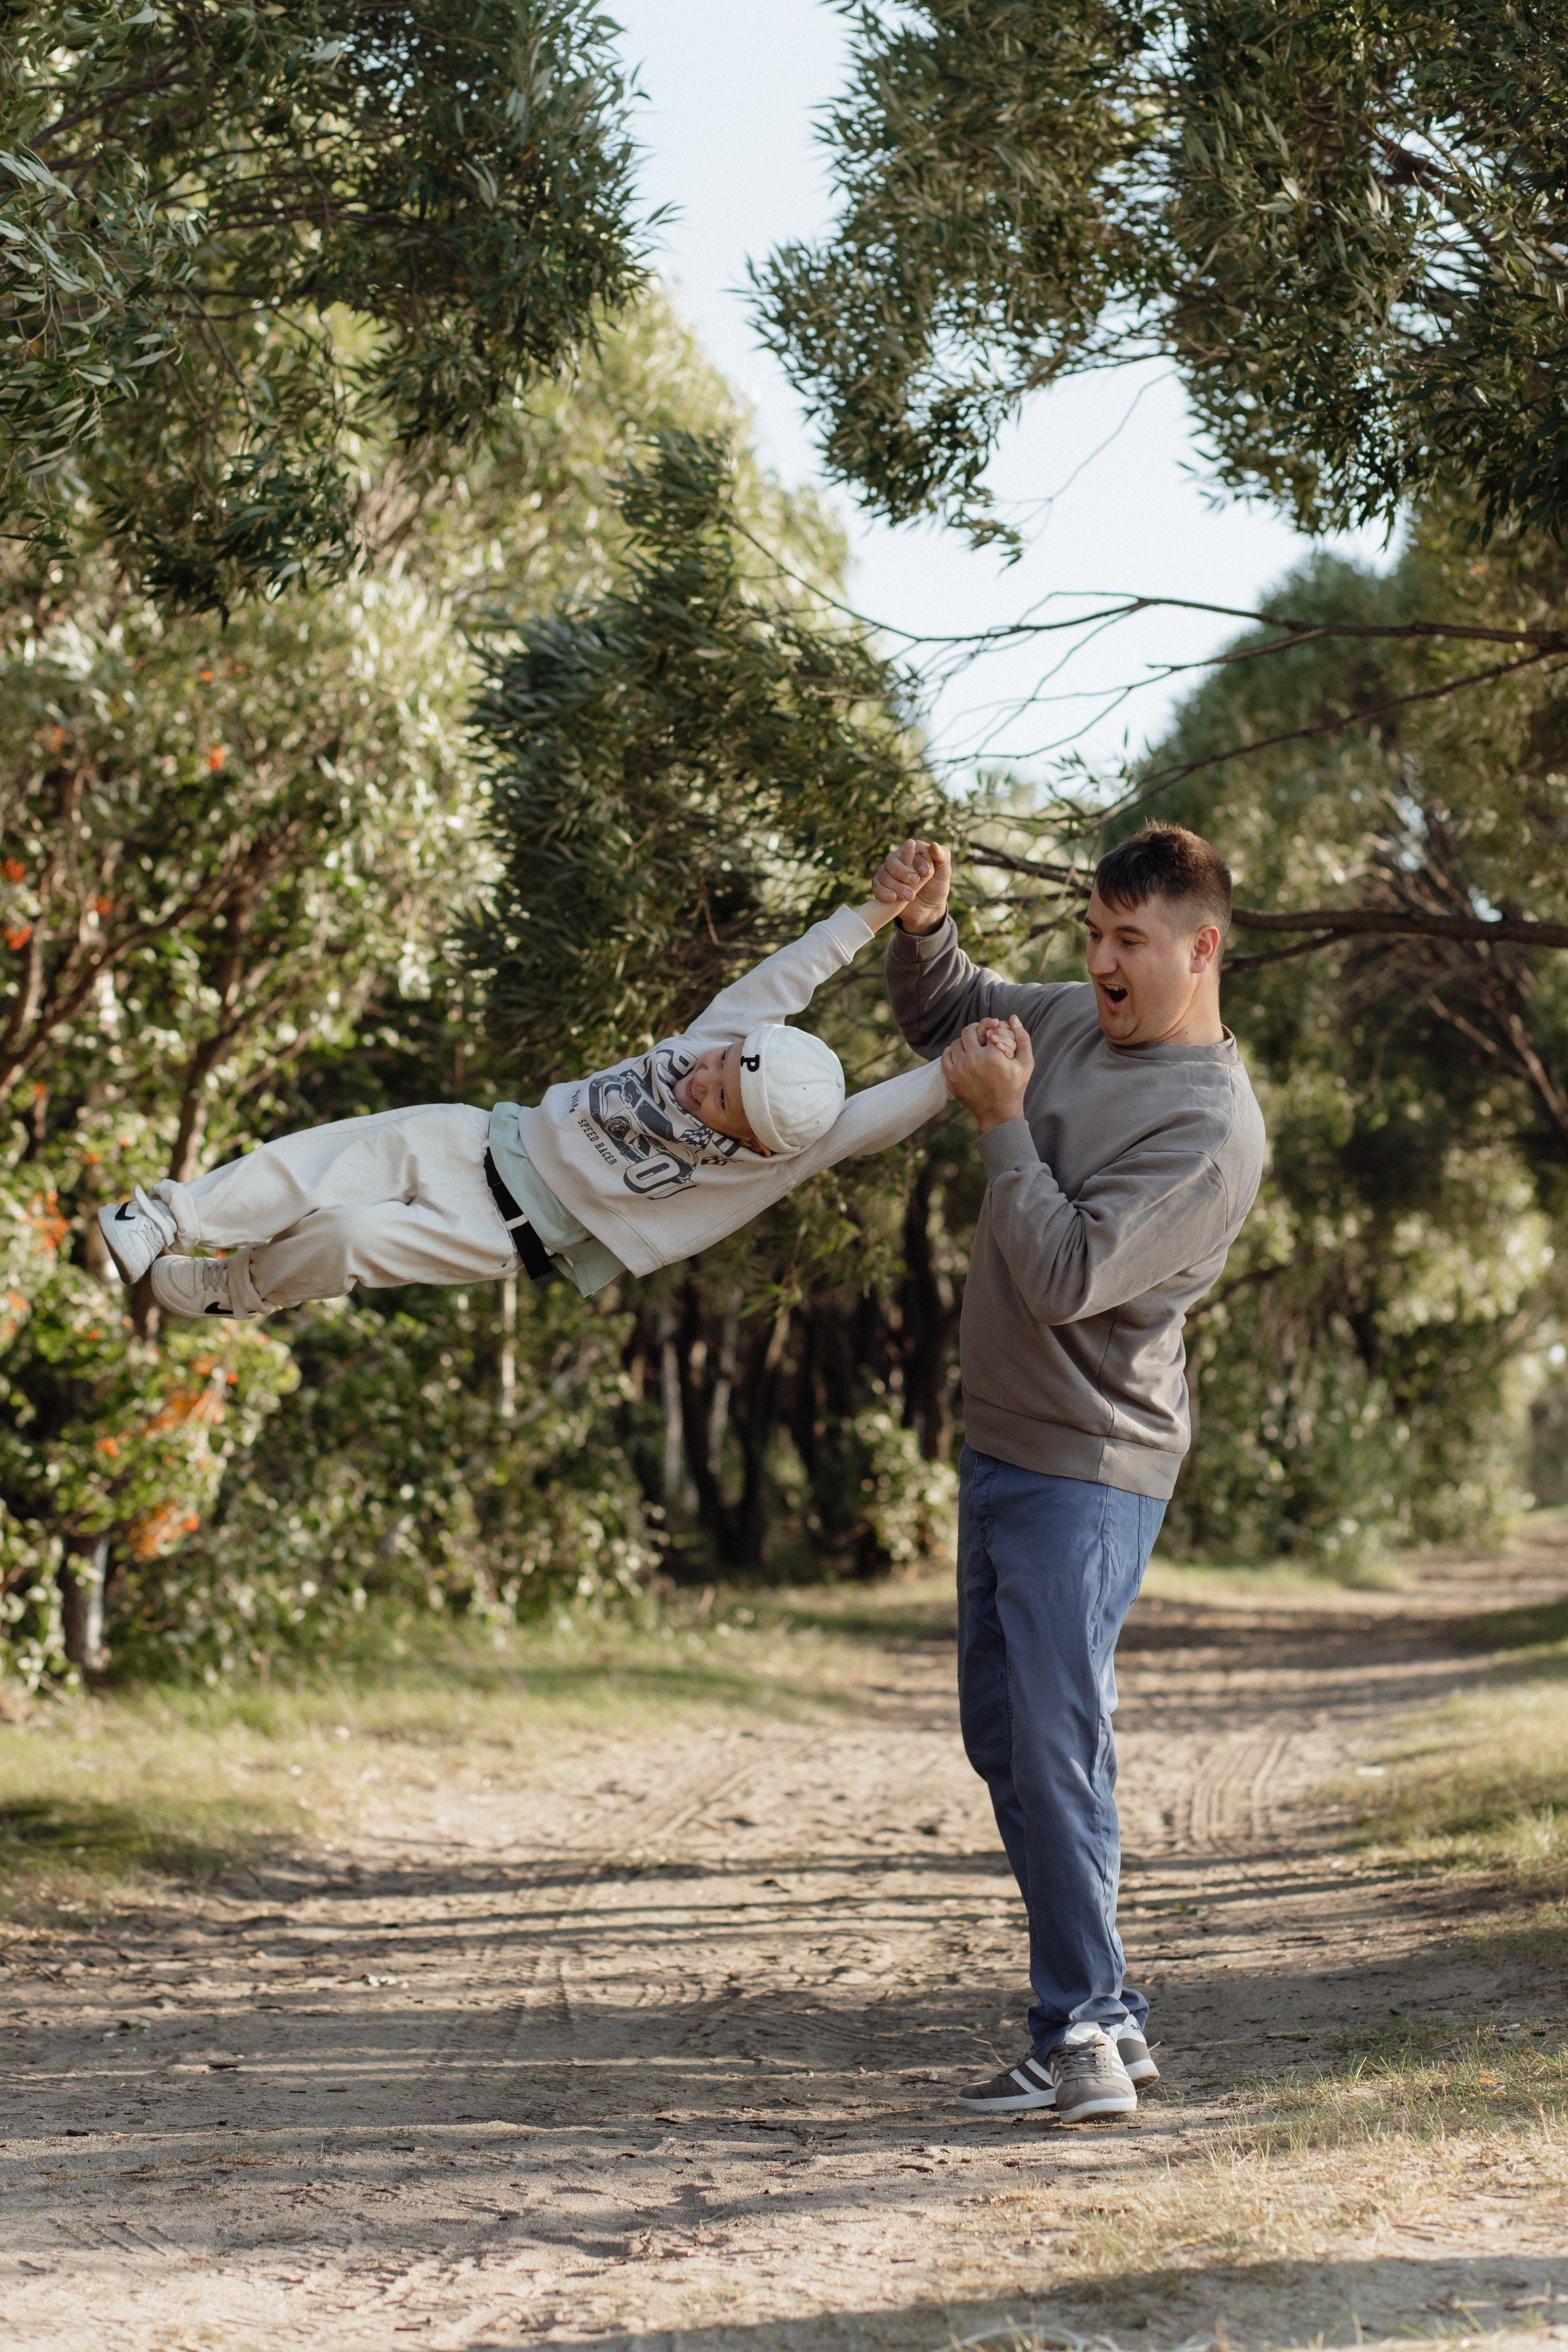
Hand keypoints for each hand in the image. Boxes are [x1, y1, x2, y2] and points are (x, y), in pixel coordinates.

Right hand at [873, 838, 950, 933]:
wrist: (927, 909)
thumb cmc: (936, 887)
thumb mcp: (944, 872)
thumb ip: (942, 857)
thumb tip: (933, 845)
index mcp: (914, 851)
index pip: (910, 848)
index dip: (917, 860)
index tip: (926, 873)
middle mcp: (898, 859)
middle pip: (892, 860)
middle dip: (903, 872)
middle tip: (914, 881)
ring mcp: (888, 872)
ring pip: (883, 874)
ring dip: (896, 886)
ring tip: (910, 896)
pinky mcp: (881, 886)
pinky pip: (876, 886)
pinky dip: (884, 892)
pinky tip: (893, 898)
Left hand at [941, 1015, 1032, 1131]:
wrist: (998, 1113)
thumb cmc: (1015, 1086)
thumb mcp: (1026, 1062)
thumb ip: (1022, 1037)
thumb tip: (1012, 1017)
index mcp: (993, 1055)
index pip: (987, 1028)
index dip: (991, 1029)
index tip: (993, 1037)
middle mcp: (974, 1060)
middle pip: (968, 1031)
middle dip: (976, 1032)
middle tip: (981, 1038)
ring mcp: (960, 1069)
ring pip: (956, 1043)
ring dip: (965, 1043)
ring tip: (973, 1050)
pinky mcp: (951, 1077)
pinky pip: (946, 1055)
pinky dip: (952, 1053)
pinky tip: (962, 1057)